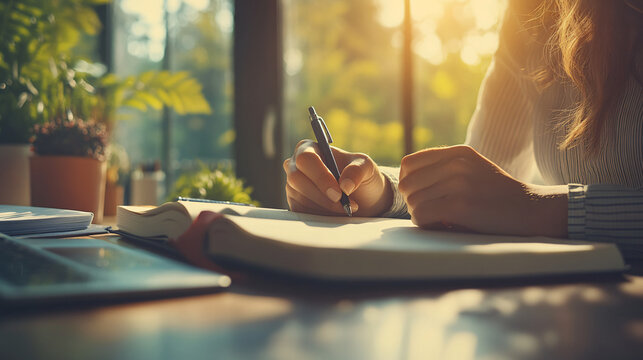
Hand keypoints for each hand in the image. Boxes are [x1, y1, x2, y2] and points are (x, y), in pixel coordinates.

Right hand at [283, 139, 392, 215]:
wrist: (363, 198)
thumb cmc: (360, 176)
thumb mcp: (366, 167)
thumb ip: (357, 170)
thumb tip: (344, 185)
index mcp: (309, 149)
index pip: (306, 158)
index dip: (320, 176)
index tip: (338, 193)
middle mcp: (296, 166)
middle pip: (296, 178)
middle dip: (322, 195)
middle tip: (344, 205)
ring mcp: (293, 186)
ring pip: (300, 198)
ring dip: (325, 207)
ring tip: (347, 209)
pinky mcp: (295, 204)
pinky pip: (302, 212)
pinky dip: (321, 216)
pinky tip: (336, 215)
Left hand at [398, 145, 567, 236]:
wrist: (531, 210)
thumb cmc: (497, 195)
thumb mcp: (473, 169)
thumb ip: (444, 168)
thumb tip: (404, 179)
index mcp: (458, 153)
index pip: (409, 164)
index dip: (408, 183)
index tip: (421, 196)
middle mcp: (456, 163)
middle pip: (407, 184)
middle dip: (412, 202)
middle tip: (429, 212)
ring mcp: (458, 183)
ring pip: (413, 201)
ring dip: (420, 215)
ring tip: (438, 219)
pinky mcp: (460, 205)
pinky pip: (421, 215)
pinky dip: (425, 224)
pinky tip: (441, 226)